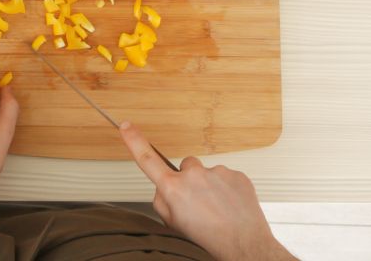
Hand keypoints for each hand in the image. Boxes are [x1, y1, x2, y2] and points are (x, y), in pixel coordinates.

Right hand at [121, 122, 292, 260]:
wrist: (244, 244)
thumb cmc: (210, 238)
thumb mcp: (173, 224)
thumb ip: (162, 201)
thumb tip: (163, 188)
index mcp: (174, 189)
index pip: (147, 159)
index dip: (134, 140)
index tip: (126, 126)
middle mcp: (193, 175)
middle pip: (185, 168)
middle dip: (189, 180)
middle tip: (199, 203)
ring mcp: (216, 172)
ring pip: (207, 173)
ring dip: (209, 186)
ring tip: (217, 208)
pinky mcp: (235, 174)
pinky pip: (226, 177)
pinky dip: (227, 189)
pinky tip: (230, 206)